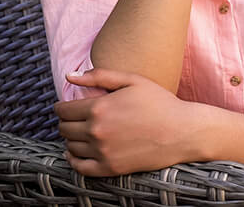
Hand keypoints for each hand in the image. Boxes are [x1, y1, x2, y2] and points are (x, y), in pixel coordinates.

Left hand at [55, 68, 197, 175]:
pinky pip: (80, 167)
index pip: (63, 110)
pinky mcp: (110, 168)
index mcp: (99, 108)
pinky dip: (73, 160)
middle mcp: (97, 131)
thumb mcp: (132, 80)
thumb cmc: (159, 102)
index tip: (65, 106)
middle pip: (64, 128)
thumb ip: (98, 76)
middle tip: (74, 118)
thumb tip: (69, 76)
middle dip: (66, 122)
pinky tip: (77, 152)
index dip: (61, 107)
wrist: (182, 131)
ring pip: (70, 147)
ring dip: (71, 139)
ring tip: (80, 132)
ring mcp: (103, 152)